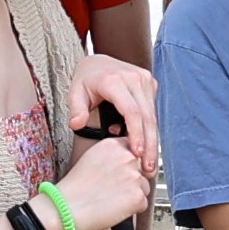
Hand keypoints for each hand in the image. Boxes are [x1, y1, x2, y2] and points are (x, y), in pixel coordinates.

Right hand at [55, 134, 153, 229]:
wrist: (66, 208)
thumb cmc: (76, 187)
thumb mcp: (92, 158)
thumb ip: (114, 154)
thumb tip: (131, 158)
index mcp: (114, 145)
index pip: (136, 151)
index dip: (128, 165)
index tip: (118, 174)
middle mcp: (127, 157)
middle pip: (143, 169)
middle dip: (133, 180)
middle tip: (113, 189)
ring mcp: (134, 177)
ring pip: (144, 187)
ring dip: (133, 194)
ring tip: (111, 198)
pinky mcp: (138, 196)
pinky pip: (143, 203)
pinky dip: (132, 209)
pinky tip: (114, 207)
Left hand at [69, 58, 165, 186]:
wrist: (98, 62)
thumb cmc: (86, 79)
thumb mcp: (75, 92)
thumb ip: (76, 109)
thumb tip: (76, 124)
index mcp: (115, 80)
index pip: (132, 111)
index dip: (136, 133)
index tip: (137, 152)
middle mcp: (134, 78)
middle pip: (148, 116)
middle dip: (150, 144)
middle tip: (148, 167)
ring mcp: (145, 80)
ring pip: (154, 116)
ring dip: (153, 140)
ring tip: (150, 163)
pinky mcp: (151, 84)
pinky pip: (153, 111)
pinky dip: (150, 130)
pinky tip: (148, 148)